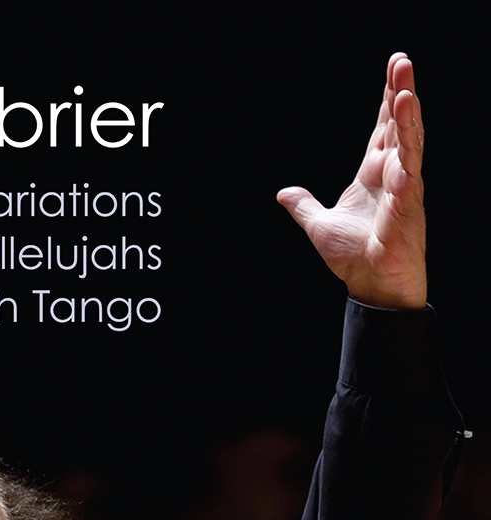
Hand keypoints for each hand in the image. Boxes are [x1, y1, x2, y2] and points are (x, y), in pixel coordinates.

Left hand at [277, 52, 426, 308]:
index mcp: (374, 173)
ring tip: (404, 77)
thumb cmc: (353, 256)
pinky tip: (407, 112)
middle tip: (401, 60)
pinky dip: (408, 137)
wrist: (368, 283)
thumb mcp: (318, 225)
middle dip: (400, 90)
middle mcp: (393, 172)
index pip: (382, 128)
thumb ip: (303, 206)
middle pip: (398, 123)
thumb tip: (283, 193)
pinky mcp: (409, 198)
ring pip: (409, 136)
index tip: (392, 71)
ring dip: (407, 106)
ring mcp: (404, 183)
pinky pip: (410, 161)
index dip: (386, 100)